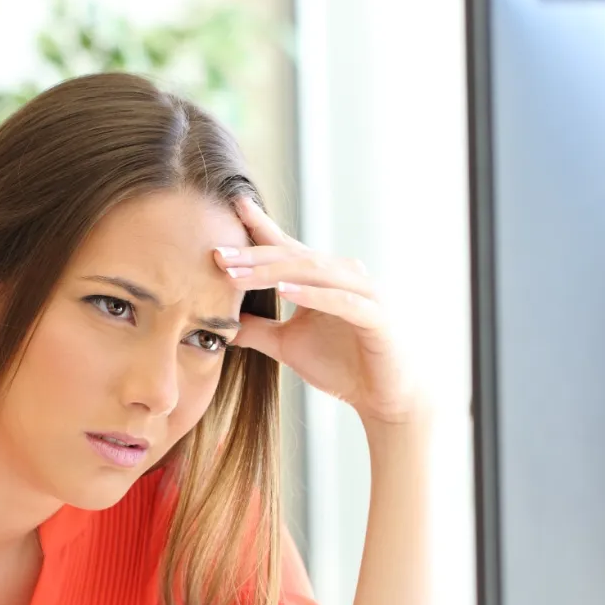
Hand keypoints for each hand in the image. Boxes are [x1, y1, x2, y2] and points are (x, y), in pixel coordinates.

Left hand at [214, 196, 421, 424]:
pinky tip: (285, 293)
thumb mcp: (288, 346)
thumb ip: (258, 331)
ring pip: (315, 272)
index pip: (287, 248)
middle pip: (294, 257)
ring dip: (274, 272)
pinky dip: (314, 295)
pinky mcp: (377, 316)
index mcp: (324, 279)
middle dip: (254, 255)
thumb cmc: (343, 368)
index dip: (260, 228)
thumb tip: (223, 325)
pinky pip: (342, 301)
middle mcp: (344, 277)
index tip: (232, 207)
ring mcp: (364, 293)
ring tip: (238, 275)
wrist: (386, 397)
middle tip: (218, 254)